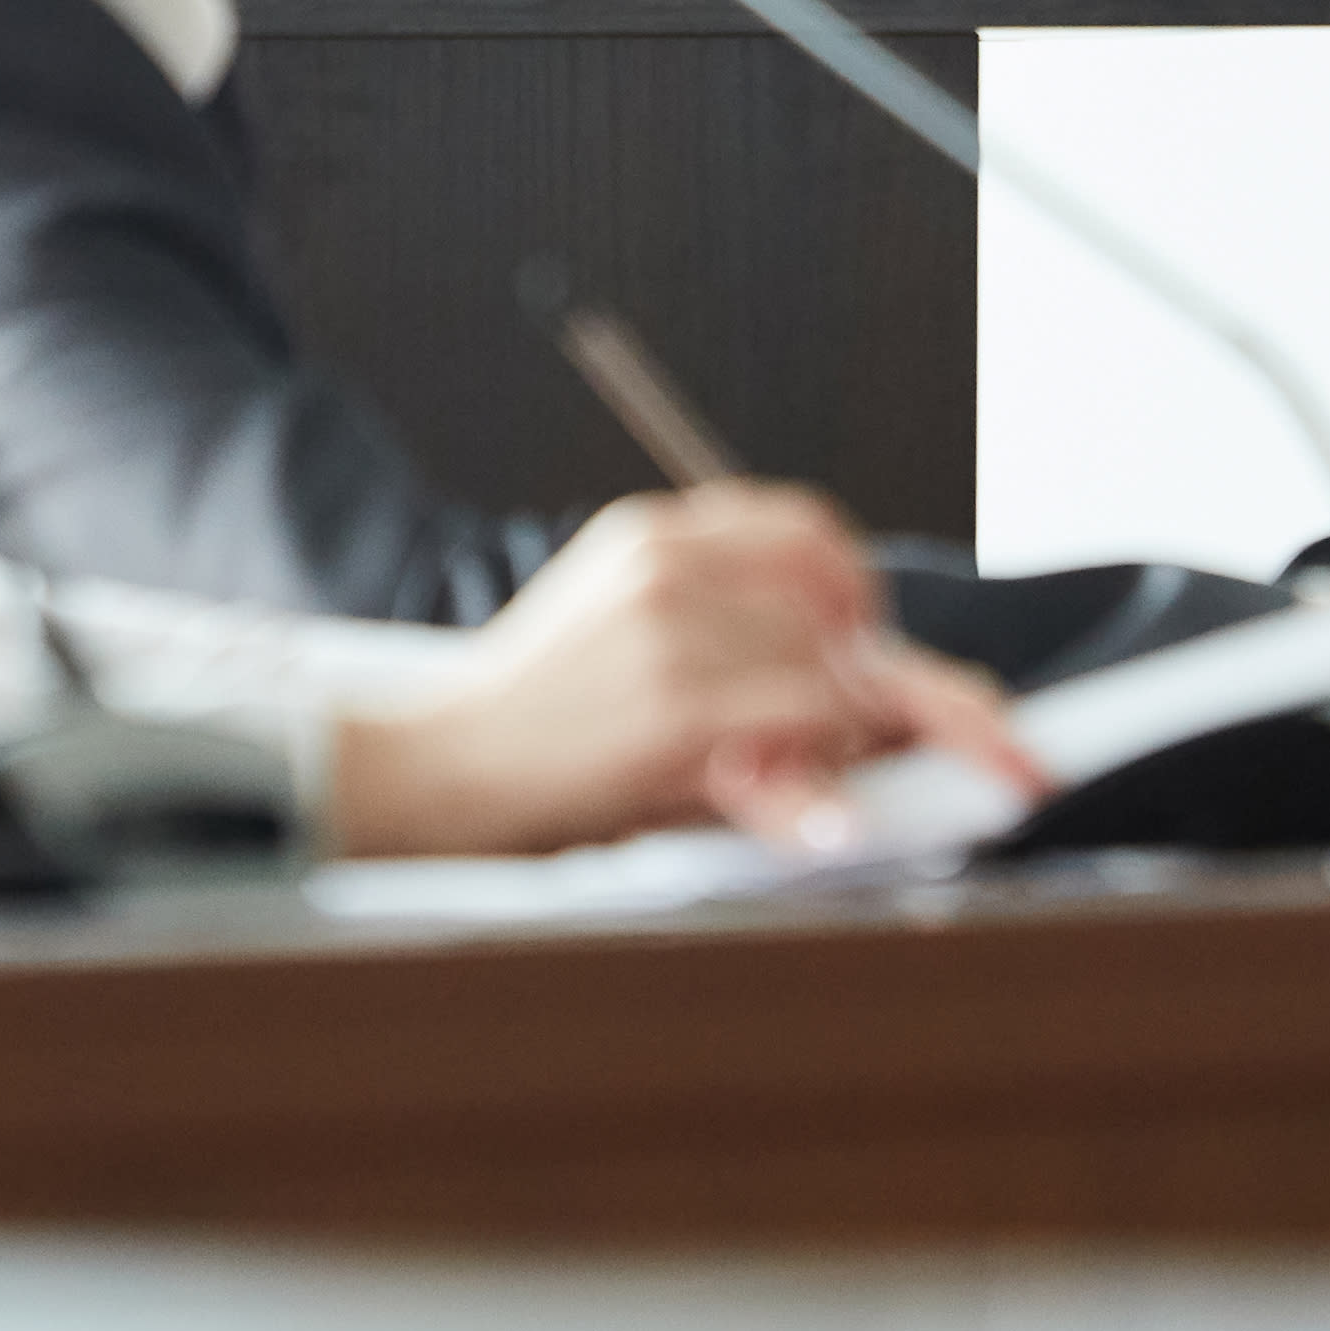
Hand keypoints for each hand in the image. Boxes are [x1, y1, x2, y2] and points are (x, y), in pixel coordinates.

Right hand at [328, 485, 1036, 854]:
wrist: (441, 769)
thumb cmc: (540, 719)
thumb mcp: (627, 637)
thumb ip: (730, 634)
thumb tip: (866, 685)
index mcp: (656, 536)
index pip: (808, 529)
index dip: (862, 592)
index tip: (887, 645)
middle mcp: (669, 563)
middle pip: (841, 596)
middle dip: (878, 670)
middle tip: (889, 729)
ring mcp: (674, 630)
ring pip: (835, 666)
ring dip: (842, 733)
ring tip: (788, 780)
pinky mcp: (679, 705)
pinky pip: (811, 721)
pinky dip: (827, 767)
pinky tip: (796, 801)